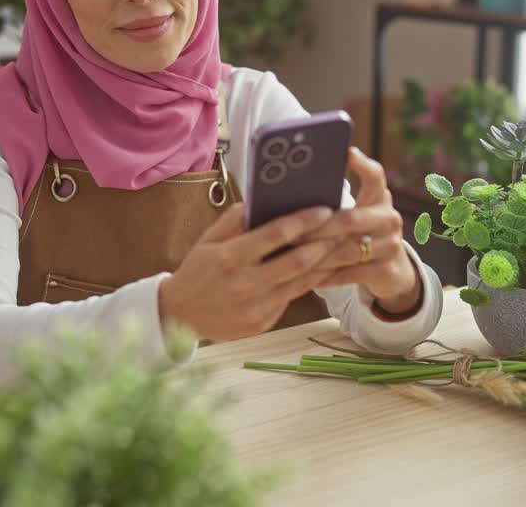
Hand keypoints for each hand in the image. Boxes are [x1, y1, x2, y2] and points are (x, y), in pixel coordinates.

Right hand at [158, 203, 338, 341]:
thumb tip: (260, 201)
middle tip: (345, 229)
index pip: (273, 236)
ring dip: (324, 265)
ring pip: (300, 284)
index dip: (302, 222)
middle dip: (324, 244)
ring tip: (342, 247)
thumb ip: (233, 221)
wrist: (180, 316)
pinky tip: (323, 269)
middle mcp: (243, 285)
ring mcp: (255, 308)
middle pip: (295, 263)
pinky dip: (307, 283)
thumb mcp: (207, 242)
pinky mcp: (262, 324)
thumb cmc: (196, 272)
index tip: (324, 210)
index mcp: (228, 259)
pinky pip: (290, 299)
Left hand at [305, 147, 419, 312]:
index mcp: (379, 198)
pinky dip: (325, 276)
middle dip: (318, 226)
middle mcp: (389, 218)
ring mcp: (391, 245)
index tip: (348, 153)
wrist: (391, 271)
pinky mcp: (387, 270)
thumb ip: (333, 204)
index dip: (363, 165)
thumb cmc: (359, 237)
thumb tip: (287, 192)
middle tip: (290, 230)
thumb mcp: (353, 217)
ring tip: (290, 256)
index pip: (375, 176)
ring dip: (316, 254)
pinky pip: (349, 273)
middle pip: (352, 218)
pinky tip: (304, 277)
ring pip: (347, 249)